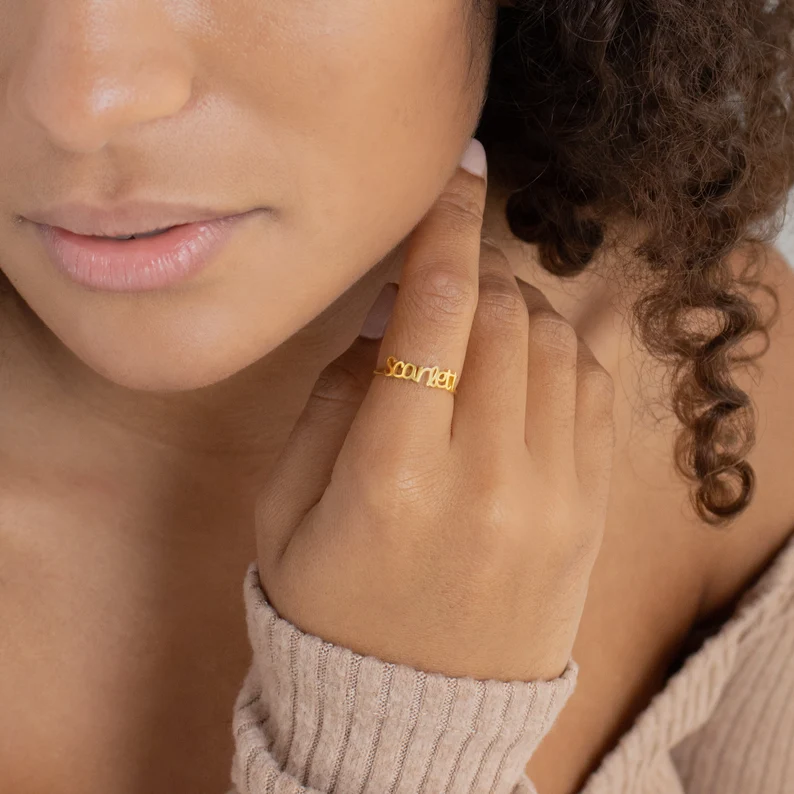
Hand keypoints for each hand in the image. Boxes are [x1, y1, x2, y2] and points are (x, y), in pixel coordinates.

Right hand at [254, 140, 616, 681]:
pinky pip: (591, 389)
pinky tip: (524, 365)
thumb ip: (335, 396)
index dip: (445, 229)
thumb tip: (392, 315)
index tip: (457, 174)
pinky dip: (560, 351)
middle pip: (502, 315)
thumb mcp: (287, 507)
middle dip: (475, 272)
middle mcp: (484, 480)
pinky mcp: (590, 513)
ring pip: (556, 342)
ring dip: (517, 309)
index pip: (432, 314)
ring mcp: (553, 498)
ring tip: (479, 329)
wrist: (410, 714)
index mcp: (392, 477)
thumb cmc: (328, 608)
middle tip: (445, 281)